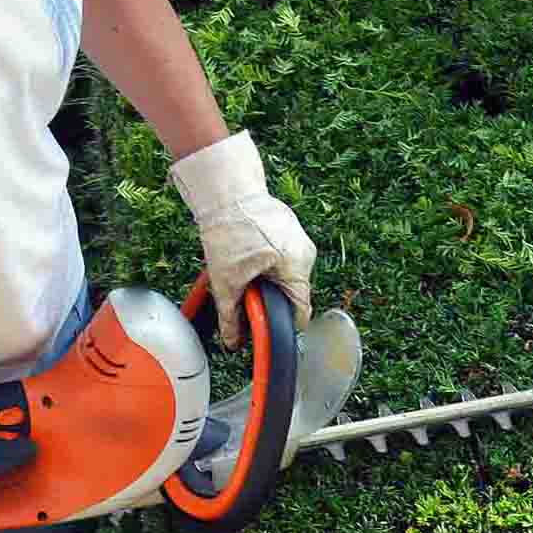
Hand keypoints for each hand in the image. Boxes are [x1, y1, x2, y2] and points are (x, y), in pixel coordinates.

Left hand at [170, 130, 315, 346]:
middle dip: (269, 298)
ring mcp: (300, 238)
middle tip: (244, 293)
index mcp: (297, 267)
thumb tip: (232, 341)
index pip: (300, 311)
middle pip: (293, 292)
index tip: (265, 329)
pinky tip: (247, 253)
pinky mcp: (291, 228)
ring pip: (287, 273)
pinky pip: (284, 255)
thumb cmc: (228, 230)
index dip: (282, 325)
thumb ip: (231, 317)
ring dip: (267, 278)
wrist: (225, 191)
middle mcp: (306, 253)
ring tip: (243, 268)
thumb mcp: (226, 281)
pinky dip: (267, 261)